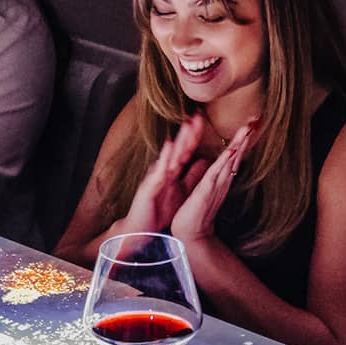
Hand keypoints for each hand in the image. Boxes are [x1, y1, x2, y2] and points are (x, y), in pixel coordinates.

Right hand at [121, 115, 209, 232]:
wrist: (141, 228)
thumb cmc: (159, 210)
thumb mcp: (181, 191)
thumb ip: (191, 176)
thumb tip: (205, 161)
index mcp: (173, 171)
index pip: (187, 151)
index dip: (195, 136)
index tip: (204, 121)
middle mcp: (164, 170)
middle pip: (180, 148)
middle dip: (189, 132)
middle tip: (199, 116)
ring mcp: (156, 177)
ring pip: (170, 156)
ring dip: (179, 140)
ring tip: (187, 125)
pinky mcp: (149, 187)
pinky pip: (158, 171)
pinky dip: (164, 158)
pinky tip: (168, 146)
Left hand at [171, 122, 253, 248]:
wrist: (191, 234)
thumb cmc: (196, 213)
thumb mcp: (204, 189)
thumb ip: (211, 177)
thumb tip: (216, 166)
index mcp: (219, 178)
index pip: (233, 154)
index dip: (242, 139)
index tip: (250, 123)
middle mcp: (221, 180)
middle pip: (236, 154)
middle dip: (246, 137)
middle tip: (257, 119)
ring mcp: (215, 185)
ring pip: (229, 161)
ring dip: (238, 145)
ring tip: (247, 129)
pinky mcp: (206, 192)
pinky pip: (216, 174)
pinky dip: (224, 163)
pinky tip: (232, 152)